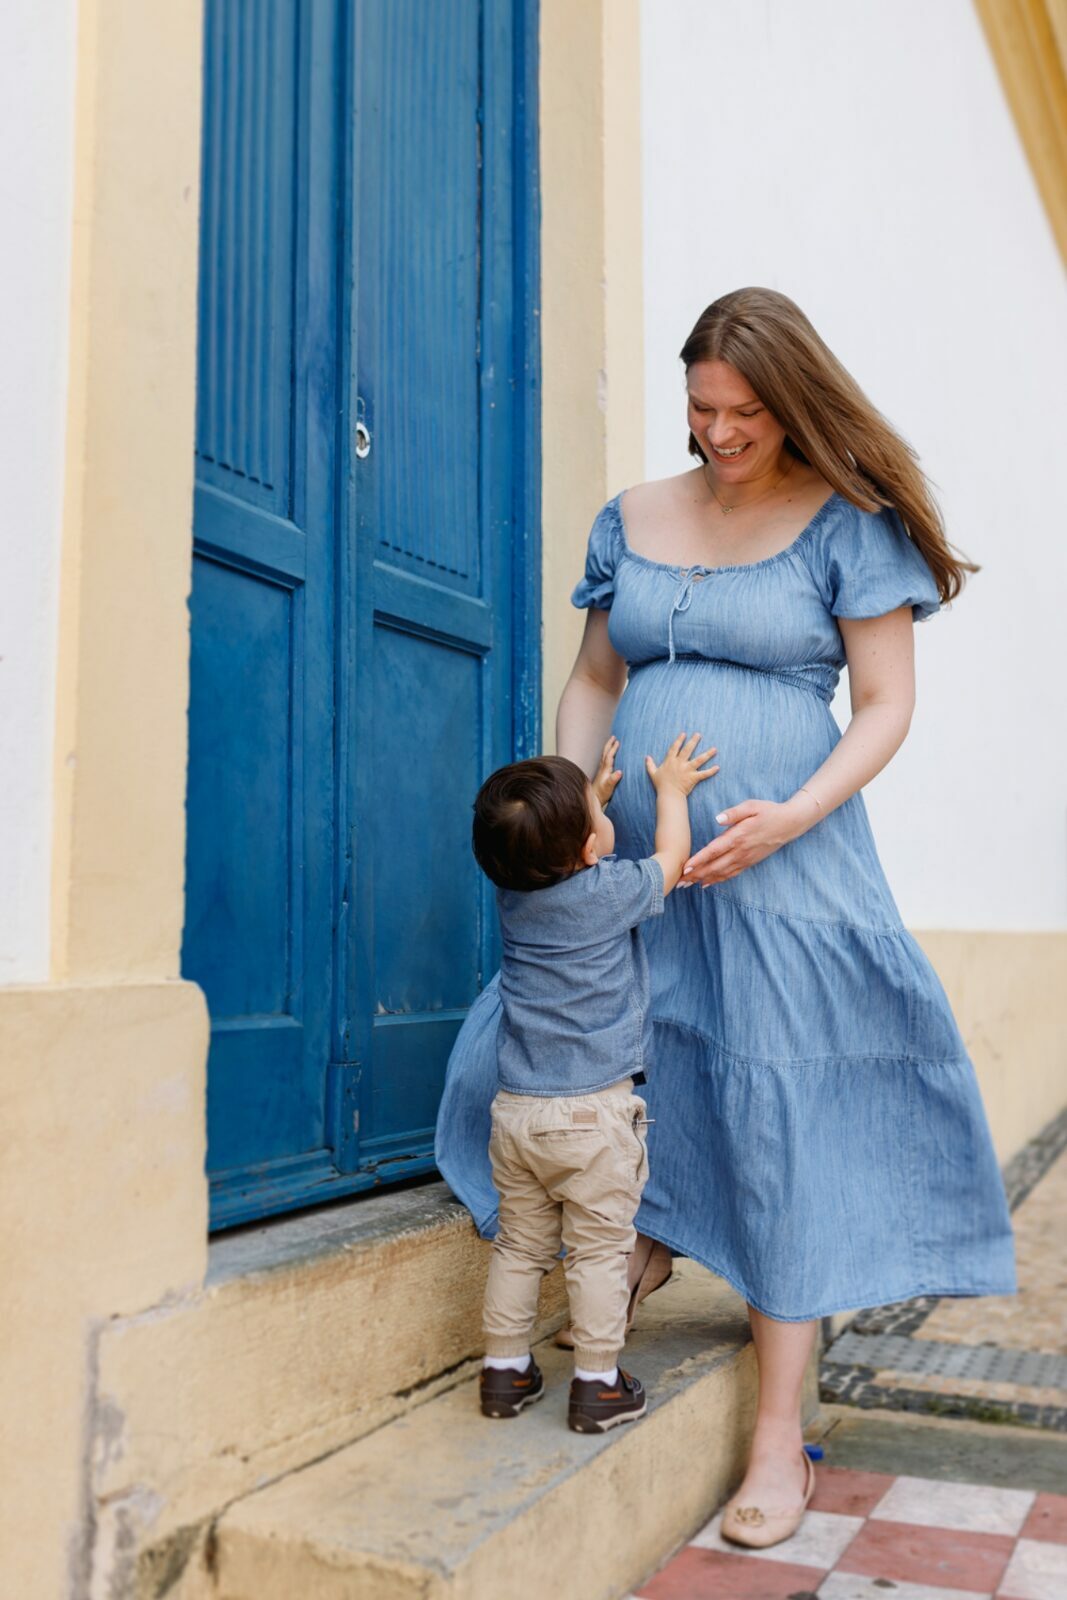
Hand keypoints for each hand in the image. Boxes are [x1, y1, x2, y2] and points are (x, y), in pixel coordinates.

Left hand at [592, 735, 622, 807]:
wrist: (593, 799)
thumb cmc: (601, 794)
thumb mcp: (609, 787)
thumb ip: (614, 779)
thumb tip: (620, 772)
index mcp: (605, 770)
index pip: (609, 756)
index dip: (613, 748)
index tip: (617, 741)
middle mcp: (602, 769)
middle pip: (605, 753)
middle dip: (609, 744)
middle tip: (614, 737)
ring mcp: (602, 771)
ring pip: (605, 756)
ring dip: (608, 749)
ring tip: (612, 743)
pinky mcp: (602, 775)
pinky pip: (605, 761)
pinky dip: (608, 755)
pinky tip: (610, 757)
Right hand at [644, 732, 718, 796]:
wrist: (668, 795)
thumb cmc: (660, 785)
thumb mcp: (653, 773)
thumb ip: (650, 765)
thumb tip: (647, 757)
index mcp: (670, 761)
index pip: (675, 748)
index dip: (679, 740)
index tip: (684, 734)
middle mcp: (680, 763)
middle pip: (688, 749)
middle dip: (694, 741)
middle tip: (699, 734)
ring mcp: (687, 770)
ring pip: (699, 760)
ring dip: (707, 754)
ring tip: (714, 749)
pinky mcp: (693, 778)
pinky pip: (704, 774)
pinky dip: (711, 771)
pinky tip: (717, 767)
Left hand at [681, 797, 805, 885]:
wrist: (790, 824)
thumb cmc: (769, 811)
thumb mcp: (752, 806)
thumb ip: (734, 812)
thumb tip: (717, 818)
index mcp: (738, 836)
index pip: (715, 850)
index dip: (699, 860)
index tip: (685, 867)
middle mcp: (741, 851)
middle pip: (714, 866)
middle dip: (695, 875)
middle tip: (678, 882)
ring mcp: (745, 858)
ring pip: (721, 873)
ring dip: (703, 879)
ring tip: (686, 885)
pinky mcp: (749, 862)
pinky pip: (731, 874)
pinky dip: (717, 880)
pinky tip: (706, 883)